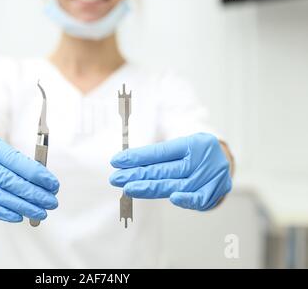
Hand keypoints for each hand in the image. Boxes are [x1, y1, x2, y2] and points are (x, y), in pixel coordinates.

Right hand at [0, 129, 58, 221]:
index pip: (13, 160)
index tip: (52, 184)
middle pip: (4, 179)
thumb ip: (18, 162)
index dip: (35, 174)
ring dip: (19, 206)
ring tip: (38, 212)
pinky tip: (17, 215)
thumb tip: (43, 183)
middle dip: (31, 194)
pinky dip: (0, 212)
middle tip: (50, 202)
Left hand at [110, 133, 231, 210]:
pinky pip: (200, 198)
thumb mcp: (181, 144)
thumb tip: (128, 162)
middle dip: (138, 174)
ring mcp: (210, 176)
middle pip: (166, 169)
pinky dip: (186, 199)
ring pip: (177, 185)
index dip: (138, 157)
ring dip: (151, 189)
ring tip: (129, 189)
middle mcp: (201, 158)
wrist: (225, 159)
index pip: (160, 151)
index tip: (117, 161)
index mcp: (192, 142)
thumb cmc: (195, 152)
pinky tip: (171, 198)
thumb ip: (159, 154)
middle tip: (116, 178)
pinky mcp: (216, 191)